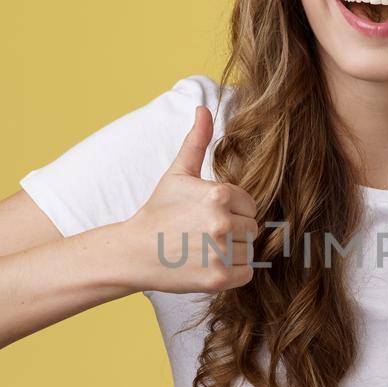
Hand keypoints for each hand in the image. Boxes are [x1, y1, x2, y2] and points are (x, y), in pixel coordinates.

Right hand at [101, 105, 261, 294]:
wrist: (135, 251)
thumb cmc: (159, 211)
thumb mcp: (177, 173)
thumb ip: (197, 141)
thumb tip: (203, 108)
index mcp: (219, 194)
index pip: (251, 205)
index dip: (233, 210)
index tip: (209, 215)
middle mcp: (223, 223)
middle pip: (252, 228)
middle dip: (234, 231)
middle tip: (205, 234)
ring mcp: (221, 252)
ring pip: (249, 251)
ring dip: (232, 252)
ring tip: (205, 248)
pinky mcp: (219, 278)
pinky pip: (247, 273)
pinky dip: (233, 272)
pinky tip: (209, 264)